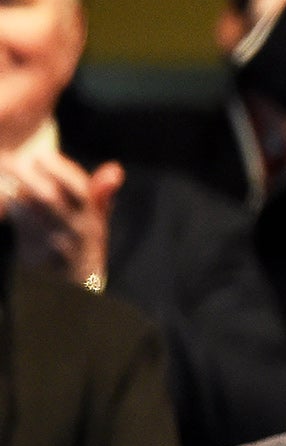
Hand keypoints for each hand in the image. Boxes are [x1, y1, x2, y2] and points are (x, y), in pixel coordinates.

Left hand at [0, 146, 122, 285]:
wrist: (69, 290)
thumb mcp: (94, 220)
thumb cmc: (80, 245)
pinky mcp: (37, 257)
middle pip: (54, 200)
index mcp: (95, 220)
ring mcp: (57, 246)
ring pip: (35, 215)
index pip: (82, 190)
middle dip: (33, 178)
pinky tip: (6, 193)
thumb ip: (101, 194)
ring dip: (19, 192)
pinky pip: (23, 228)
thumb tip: (115, 169)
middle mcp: (80, 234)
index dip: (62, 171)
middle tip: (16, 160)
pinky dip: (15, 209)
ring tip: (7, 173)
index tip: (41, 155)